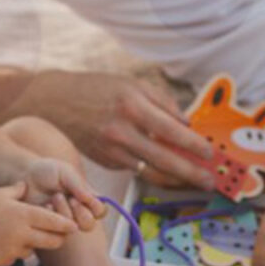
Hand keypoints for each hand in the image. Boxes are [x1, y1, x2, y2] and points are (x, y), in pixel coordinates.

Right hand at [0, 182, 77, 265]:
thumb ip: (17, 190)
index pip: (54, 221)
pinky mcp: (5, 261)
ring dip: (32, 244)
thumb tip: (26, 184)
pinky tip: (2, 241)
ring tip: (17, 233)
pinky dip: (15, 251)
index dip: (66, 224)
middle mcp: (23, 233)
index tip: (74, 226)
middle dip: (57, 238)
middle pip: (53, 241)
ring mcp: (14, 249)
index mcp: (24, 214)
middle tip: (57, 235)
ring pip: (34, 250)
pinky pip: (17, 257)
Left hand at [21, 158, 106, 230]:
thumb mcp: (65, 172)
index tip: (79, 195)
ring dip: (64, 213)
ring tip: (54, 198)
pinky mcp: (50, 228)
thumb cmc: (48, 171)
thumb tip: (91, 200)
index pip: (100, 211)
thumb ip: (79, 185)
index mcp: (87, 199)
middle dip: (79, 212)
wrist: (26, 176)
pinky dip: (51, 217)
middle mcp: (78, 213)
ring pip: (73, 229)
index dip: (94, 206)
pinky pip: (56, 232)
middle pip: (89, 225)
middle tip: (68, 198)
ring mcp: (64, 222)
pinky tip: (45, 206)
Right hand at [35, 71, 214, 188]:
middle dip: (190, 173)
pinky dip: (151, 169)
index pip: (171, 131)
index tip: (209, 153)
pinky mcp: (105, 161)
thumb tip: (186, 123)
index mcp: (132, 106)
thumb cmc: (96, 89)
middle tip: (208, 181)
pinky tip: (166, 170)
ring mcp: (111, 150)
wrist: (55, 102)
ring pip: (150, 171)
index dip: (193, 145)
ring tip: (193, 180)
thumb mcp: (131, 84)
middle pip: (163, 159)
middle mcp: (121, 131)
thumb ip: (161, 102)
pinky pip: (135, 168)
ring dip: (174, 178)